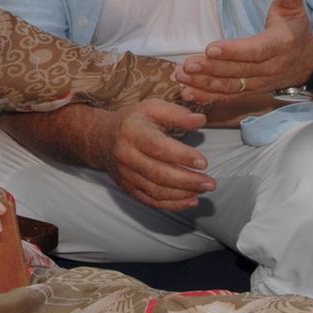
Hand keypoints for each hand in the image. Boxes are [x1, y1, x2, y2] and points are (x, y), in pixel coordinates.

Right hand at [90, 99, 211, 211]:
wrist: (102, 138)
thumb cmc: (133, 121)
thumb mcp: (152, 108)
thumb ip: (177, 114)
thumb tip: (201, 120)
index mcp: (132, 132)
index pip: (158, 147)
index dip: (182, 156)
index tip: (204, 162)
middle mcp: (126, 155)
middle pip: (158, 174)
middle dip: (187, 181)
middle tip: (210, 183)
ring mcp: (126, 175)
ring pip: (156, 191)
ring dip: (182, 194)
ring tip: (203, 190)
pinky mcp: (128, 188)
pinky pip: (151, 201)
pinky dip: (172, 204)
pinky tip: (190, 200)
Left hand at [176, 0, 312, 101]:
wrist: (307, 64)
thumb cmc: (295, 32)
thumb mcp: (295, 11)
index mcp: (279, 46)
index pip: (255, 51)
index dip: (233, 51)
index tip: (210, 48)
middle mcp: (269, 68)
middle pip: (238, 71)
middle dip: (211, 69)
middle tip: (187, 64)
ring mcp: (259, 83)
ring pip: (231, 86)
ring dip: (205, 83)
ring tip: (181, 76)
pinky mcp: (251, 91)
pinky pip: (229, 95)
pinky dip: (208, 96)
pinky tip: (188, 92)